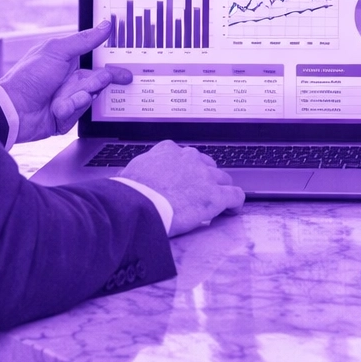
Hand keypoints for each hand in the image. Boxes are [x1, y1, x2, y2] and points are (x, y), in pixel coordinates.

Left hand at [0, 21, 129, 142]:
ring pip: (88, 99)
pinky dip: (68, 111)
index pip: (97, 63)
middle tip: (97, 83)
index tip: (124, 71)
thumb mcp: (58, 51)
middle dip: (97, 83)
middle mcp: (69, 81)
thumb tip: (105, 26)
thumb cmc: (29, 76)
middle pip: (97, 83)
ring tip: (63, 99)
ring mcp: (67, 100)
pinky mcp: (65, 118)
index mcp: (68, 63)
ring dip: (77, 98)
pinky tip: (55, 109)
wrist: (13, 108)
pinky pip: (77, 115)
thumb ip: (84, 40)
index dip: (111, 67)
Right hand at [118, 140, 245, 235]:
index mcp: (168, 150)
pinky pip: (235, 195)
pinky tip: (231, 210)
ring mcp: (205, 176)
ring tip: (217, 204)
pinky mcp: (215, 195)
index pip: (186, 156)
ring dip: (220, 190)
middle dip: (205, 179)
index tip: (186, 180)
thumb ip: (136, 171)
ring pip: (223, 179)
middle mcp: (189, 158)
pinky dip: (235, 203)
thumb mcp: (130, 172)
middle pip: (207, 166)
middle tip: (200, 194)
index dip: (188, 170)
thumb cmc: (130, 193)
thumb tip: (124, 176)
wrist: (138, 206)